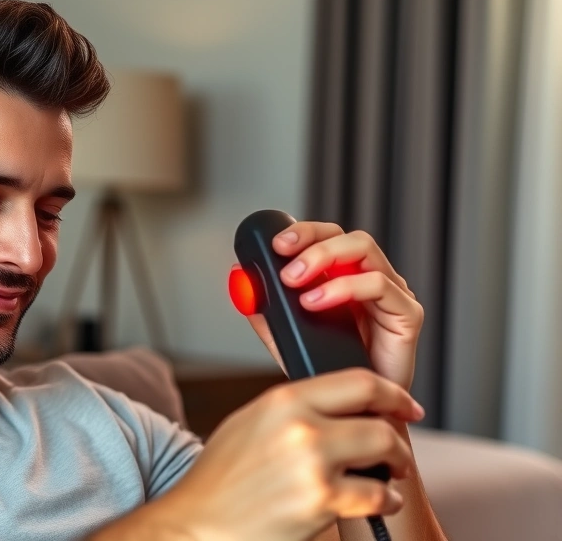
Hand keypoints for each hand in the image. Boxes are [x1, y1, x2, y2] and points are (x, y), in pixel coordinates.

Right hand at [155, 369, 424, 540]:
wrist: (198, 523)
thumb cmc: (220, 480)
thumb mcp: (250, 423)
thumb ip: (292, 408)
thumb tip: (337, 404)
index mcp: (282, 400)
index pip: (358, 381)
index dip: (392, 394)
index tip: (405, 405)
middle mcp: (299, 425)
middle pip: (378, 419)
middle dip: (396, 439)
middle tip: (396, 452)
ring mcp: (312, 463)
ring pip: (384, 452)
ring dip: (395, 469)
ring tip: (386, 479)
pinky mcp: (321, 500)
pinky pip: (376, 495)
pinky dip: (384, 501)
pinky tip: (376, 503)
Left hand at [235, 222, 422, 391]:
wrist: (353, 415)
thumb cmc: (326, 371)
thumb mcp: (284, 334)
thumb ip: (264, 306)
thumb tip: (240, 275)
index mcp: (345, 277)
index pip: (327, 236)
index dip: (303, 231)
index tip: (275, 243)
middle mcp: (371, 279)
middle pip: (347, 236)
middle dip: (311, 241)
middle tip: (283, 260)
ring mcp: (391, 294)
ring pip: (364, 250)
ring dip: (323, 259)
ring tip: (295, 283)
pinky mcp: (407, 315)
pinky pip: (379, 285)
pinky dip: (344, 287)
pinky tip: (317, 302)